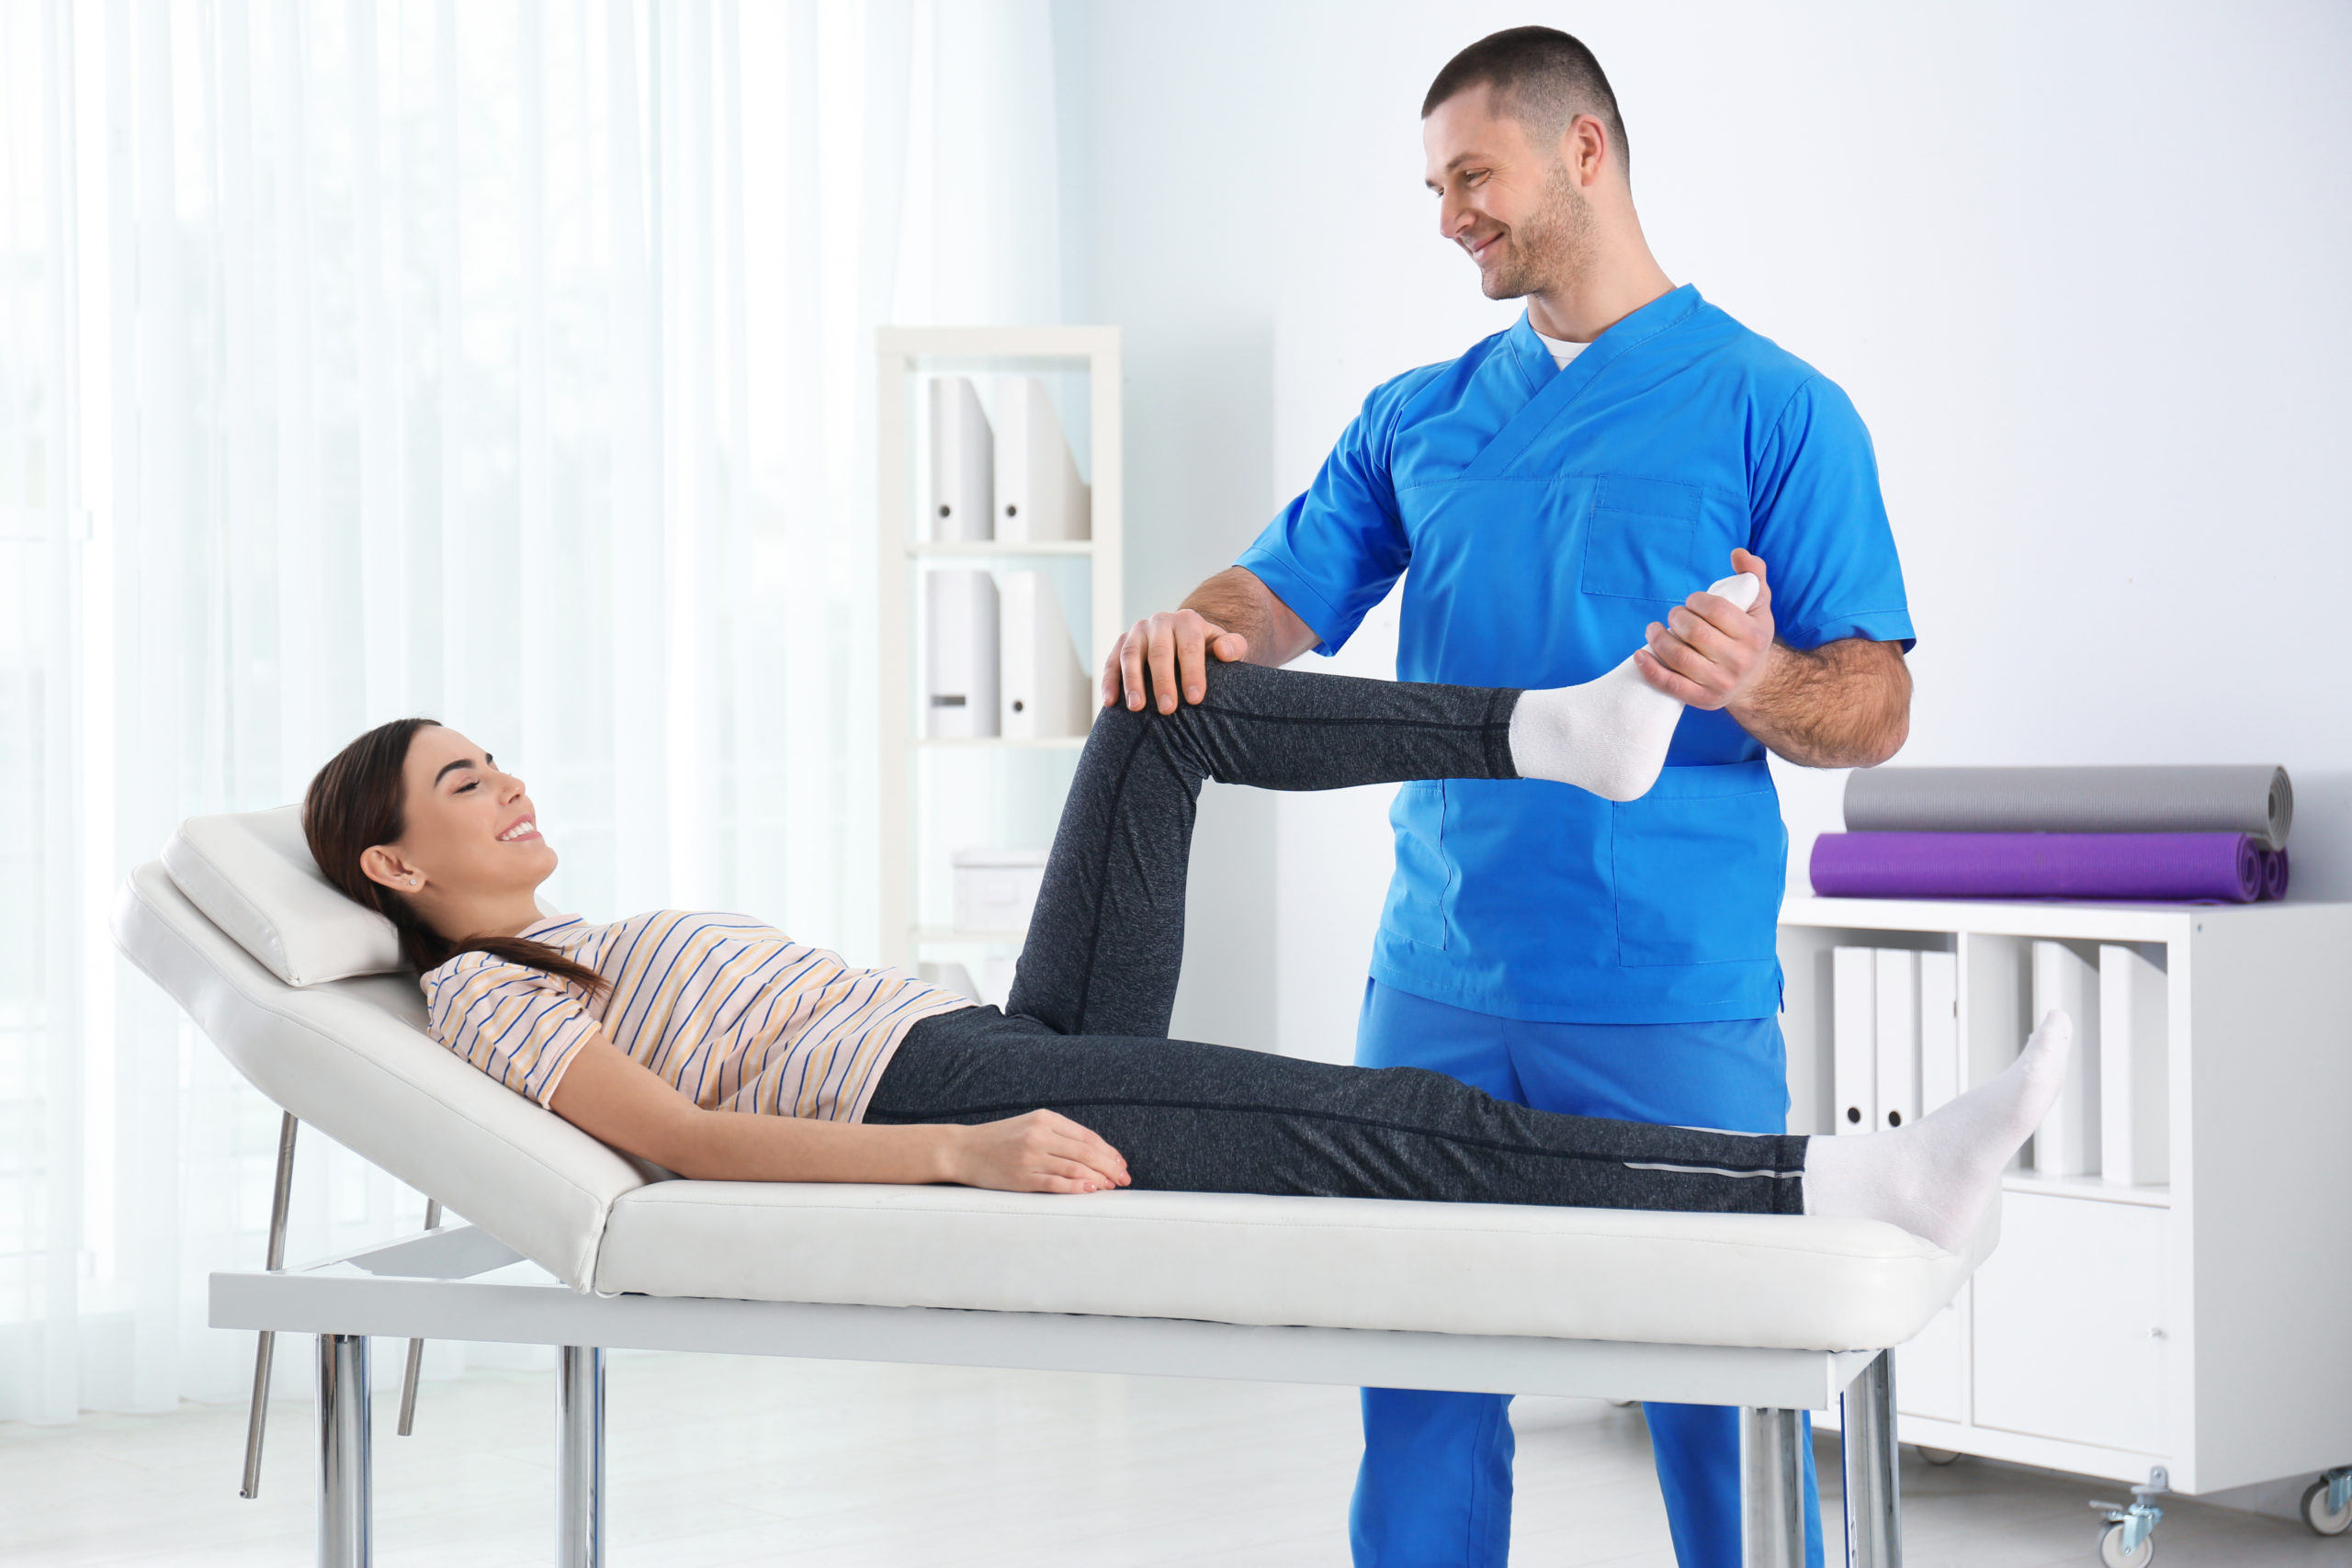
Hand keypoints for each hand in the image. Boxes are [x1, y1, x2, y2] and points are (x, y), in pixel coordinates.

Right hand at [942, 1110, 1131, 1193]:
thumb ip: (1059, 1134)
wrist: (963, 1150)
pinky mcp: (1022, 1178)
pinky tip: (1090, 1190)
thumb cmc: (1000, 1140)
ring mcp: (1030, 1157)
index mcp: (1044, 1118)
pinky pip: (1056, 1183)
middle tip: (1123, 1178)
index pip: (1086, 1136)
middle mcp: (1039, 1135)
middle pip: (1086, 1152)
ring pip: (1075, 1167)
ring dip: (1098, 1178)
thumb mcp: (1030, 1125)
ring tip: (1111, 1186)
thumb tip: (1095, 1153)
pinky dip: (1076, 1187)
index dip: (1108, 1151)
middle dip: (1110, 1166)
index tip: (1121, 1163)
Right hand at [1102, 609, 1250, 713]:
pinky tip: (1110, 702)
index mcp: (1188, 621)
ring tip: (1136, 707)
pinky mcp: (1120, 643)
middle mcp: (1160, 622)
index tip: (1195, 699)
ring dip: (1132, 682)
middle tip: (1168, 710)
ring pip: (1131, 654)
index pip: (1190, 646)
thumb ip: (1233, 647)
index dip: (1192, 672)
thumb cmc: (1208, 651)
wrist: (1184, 641)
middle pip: (1159, 651)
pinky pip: (1111, 661)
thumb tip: (1224, 652)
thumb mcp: (1224, 646)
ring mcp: (1137, 631)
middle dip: (1163, 682)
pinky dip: (1109, 681)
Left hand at [1632, 548, 1778, 711]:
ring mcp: (1721, 683)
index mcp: (1754, 635)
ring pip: (1679, 657)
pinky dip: (1650, 669)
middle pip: (1695, 632)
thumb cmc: (1750, 635)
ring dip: (1659, 639)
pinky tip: (1640, 655)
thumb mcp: (1759, 603)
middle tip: (1673, 616)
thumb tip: (1737, 553)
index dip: (1696, 601)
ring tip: (1654, 630)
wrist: (1755, 681)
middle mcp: (1739, 661)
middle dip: (1676, 617)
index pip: (1716, 610)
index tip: (1692, 602)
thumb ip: (1752, 573)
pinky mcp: (1703, 700)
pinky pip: (1670, 685)